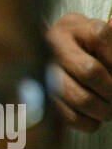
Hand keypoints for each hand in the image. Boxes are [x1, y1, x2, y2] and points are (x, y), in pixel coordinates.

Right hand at [46, 13, 111, 131]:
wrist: (54, 54)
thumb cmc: (85, 45)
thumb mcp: (99, 35)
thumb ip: (111, 43)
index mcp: (72, 26)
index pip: (101, 37)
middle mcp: (54, 45)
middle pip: (89, 71)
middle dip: (111, 89)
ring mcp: (45, 71)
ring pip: (80, 98)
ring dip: (103, 109)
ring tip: (109, 109)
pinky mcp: (43, 96)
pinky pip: (69, 116)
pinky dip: (89, 122)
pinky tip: (94, 117)